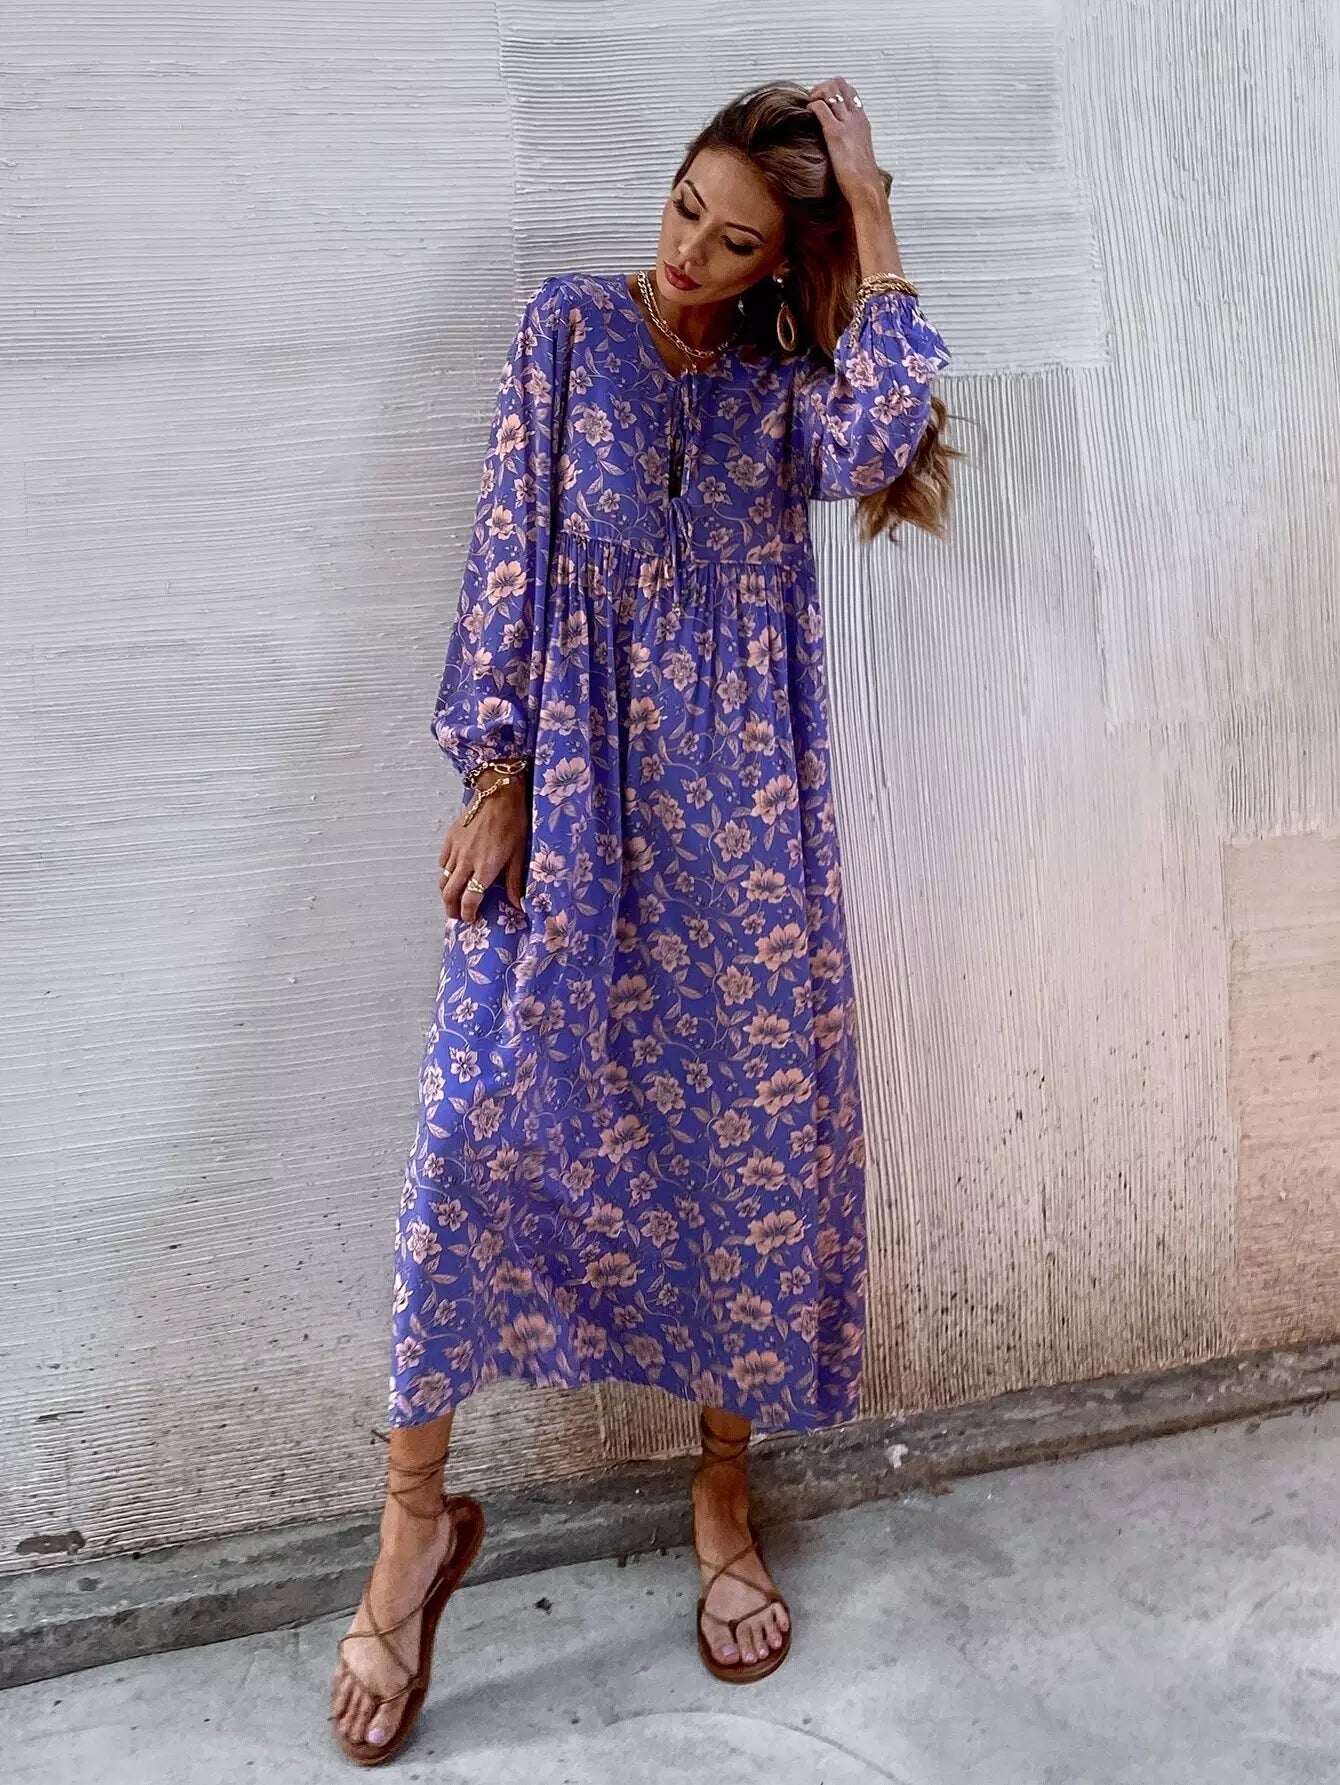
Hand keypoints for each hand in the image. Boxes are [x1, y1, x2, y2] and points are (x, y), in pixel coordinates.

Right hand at [438, 780, 528, 923]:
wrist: (497, 794)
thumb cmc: (513, 822)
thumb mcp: (518, 854)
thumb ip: (514, 881)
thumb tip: (518, 904)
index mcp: (485, 868)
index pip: (470, 899)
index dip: (467, 913)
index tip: (470, 920)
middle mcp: (467, 862)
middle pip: (450, 893)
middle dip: (451, 909)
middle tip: (456, 915)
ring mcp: (456, 850)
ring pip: (444, 879)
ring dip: (447, 892)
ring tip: (453, 898)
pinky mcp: (450, 839)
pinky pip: (443, 861)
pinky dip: (446, 871)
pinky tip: (453, 872)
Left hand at [806, 76, 884, 207]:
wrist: (866, 188)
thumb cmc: (861, 177)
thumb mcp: (858, 152)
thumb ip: (851, 142)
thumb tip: (841, 145)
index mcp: (862, 121)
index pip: (849, 91)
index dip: (833, 91)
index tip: (822, 103)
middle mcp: (856, 117)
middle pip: (840, 83)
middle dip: (822, 87)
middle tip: (813, 102)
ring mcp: (846, 124)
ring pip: (831, 90)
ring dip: (815, 94)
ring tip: (809, 108)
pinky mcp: (835, 134)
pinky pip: (821, 108)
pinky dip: (811, 106)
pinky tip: (806, 115)